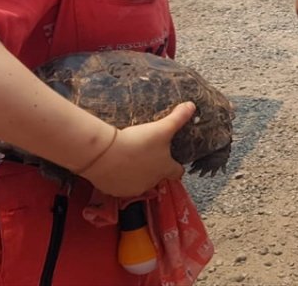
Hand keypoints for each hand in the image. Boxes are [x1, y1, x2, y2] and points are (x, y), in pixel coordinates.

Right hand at [79, 102, 194, 196]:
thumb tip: (191, 106)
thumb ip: (178, 118)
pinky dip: (118, 177)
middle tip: (145, 153)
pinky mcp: (115, 191)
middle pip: (157, 177)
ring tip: (128, 157)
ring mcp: (132, 189)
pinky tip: (114, 165)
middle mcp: (151, 183)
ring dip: (136, 173)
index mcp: (164, 169)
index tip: (173, 160)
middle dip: (153, 168)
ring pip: (138, 182)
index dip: (176, 166)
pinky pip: (119, 185)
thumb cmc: (137, 143)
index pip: (177, 173)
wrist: (105, 155)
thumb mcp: (161, 128)